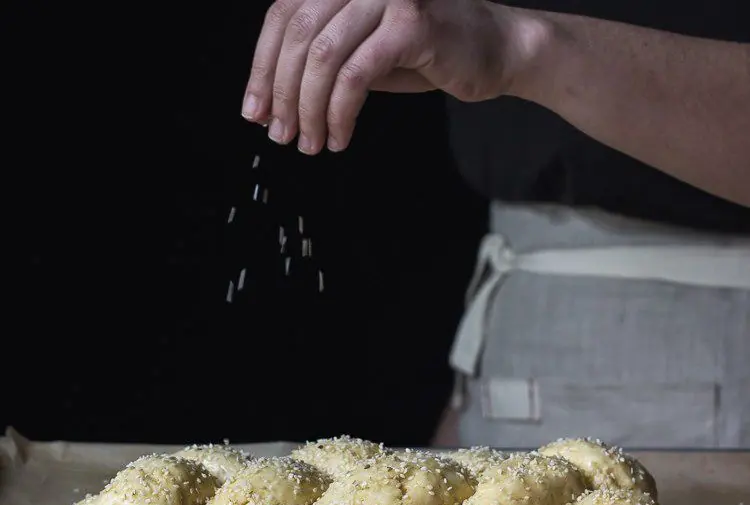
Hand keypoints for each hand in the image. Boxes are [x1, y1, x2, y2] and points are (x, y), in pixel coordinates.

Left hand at [242, 0, 540, 153]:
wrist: (497, 50)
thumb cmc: (430, 53)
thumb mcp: (364, 54)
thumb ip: (322, 67)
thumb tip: (273, 102)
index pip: (284, 15)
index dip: (262, 66)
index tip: (254, 110)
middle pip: (297, 33)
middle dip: (282, 93)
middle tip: (281, 135)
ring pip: (323, 55)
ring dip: (309, 108)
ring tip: (309, 143)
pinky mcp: (412, 23)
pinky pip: (356, 75)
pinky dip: (339, 112)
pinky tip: (339, 136)